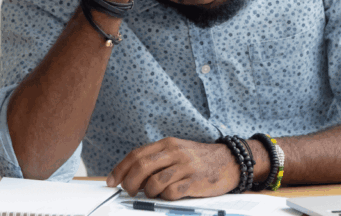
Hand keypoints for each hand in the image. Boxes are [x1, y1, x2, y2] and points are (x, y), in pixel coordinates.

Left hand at [106, 137, 241, 199]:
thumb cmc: (200, 159)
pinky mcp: (195, 182)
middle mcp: (175, 152)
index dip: (120, 169)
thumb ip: (157, 160)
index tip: (110, 181)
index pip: (136, 154)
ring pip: (154, 182)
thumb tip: (132, 177)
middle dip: (129, 182)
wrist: (230, 161)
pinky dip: (165, 197)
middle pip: (141, 167)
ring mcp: (185, 167)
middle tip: (128, 191)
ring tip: (151, 194)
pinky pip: (171, 192)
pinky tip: (168, 195)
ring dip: (147, 192)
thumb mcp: (177, 151)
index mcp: (167, 143)